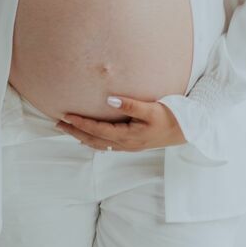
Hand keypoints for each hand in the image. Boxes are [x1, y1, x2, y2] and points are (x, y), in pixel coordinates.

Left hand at [55, 95, 186, 150]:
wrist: (187, 131)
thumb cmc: (171, 117)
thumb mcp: (151, 109)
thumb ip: (130, 105)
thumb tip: (109, 100)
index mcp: (127, 136)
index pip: (96, 130)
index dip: (80, 123)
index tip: (65, 115)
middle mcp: (125, 144)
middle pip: (93, 139)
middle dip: (75, 131)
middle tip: (58, 123)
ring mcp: (128, 146)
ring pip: (98, 144)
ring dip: (82, 136)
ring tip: (68, 129)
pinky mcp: (132, 145)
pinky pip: (107, 146)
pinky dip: (94, 141)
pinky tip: (90, 138)